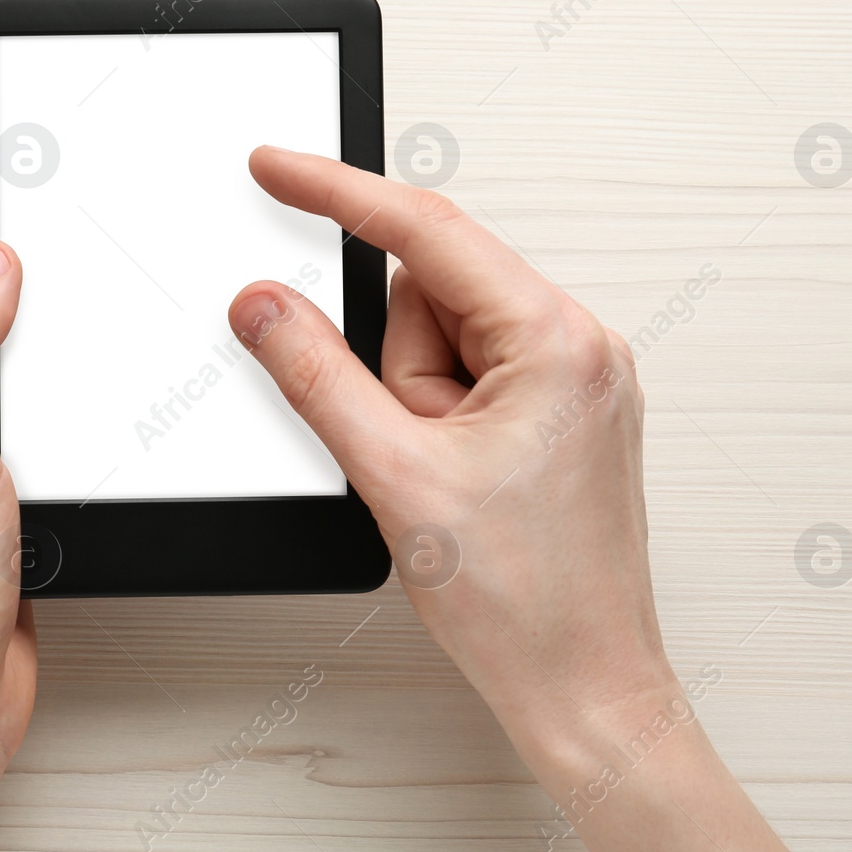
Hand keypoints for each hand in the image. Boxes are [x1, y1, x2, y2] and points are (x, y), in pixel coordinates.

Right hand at [228, 147, 815, 851]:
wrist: (583, 685)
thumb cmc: (525, 601)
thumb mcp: (396, 477)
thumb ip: (317, 376)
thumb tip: (267, 306)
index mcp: (555, 342)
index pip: (427, 231)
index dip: (340, 192)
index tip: (281, 167)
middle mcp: (578, 346)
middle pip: (434, 296)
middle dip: (395, 367)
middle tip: (407, 446)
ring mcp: (573, 380)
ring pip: (446, 341)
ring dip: (416, 402)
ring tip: (440, 480)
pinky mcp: (559, 413)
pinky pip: (469, 375)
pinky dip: (436, 415)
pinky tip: (454, 479)